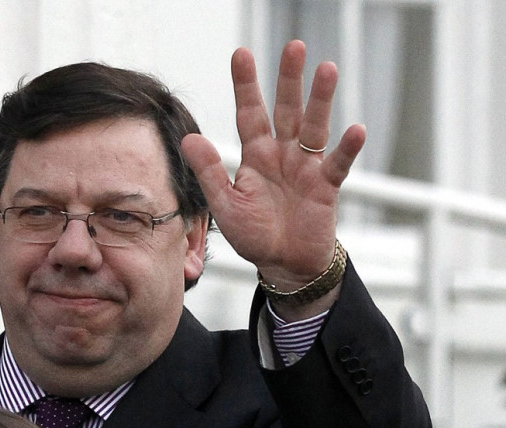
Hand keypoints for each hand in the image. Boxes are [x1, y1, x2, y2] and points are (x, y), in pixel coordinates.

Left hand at [182, 40, 364, 302]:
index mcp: (255, 156)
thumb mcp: (225, 205)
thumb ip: (209, 172)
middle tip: (294, 46)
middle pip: (286, 110)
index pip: (249, 113)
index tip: (241, 54)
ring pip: (314, 127)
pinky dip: (346, 149)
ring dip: (320, 100)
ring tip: (326, 69)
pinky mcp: (326, 187)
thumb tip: (188, 139)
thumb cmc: (253, 235)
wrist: (283, 264)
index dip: (246, 85)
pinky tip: (354, 130)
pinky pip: (337, 164)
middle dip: (288, 80)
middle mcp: (281, 154)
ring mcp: (306, 167)